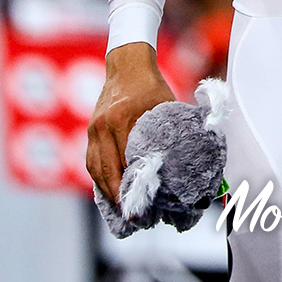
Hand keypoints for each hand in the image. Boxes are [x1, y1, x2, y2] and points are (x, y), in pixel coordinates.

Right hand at [85, 43, 174, 203]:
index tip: (140, 206)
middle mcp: (104, 126)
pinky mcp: (90, 130)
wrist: (126, 64)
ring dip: (106, 191)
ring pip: (95, 169)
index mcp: (123, 119)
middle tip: (132, 217)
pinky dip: (99, 178)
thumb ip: (172, 131)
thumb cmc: (151, 86)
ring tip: (120, 210)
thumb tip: (192, 158)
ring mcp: (93, 128)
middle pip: (107, 170)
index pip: (125, 162)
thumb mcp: (166, 105)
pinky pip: (91, 161)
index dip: (132, 186)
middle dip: (118, 196)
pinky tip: (110, 192)